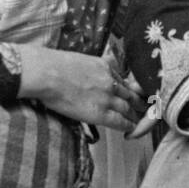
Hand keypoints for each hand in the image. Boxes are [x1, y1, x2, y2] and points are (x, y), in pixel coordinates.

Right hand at [17, 44, 145, 132]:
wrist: (47, 74)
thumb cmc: (54, 65)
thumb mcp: (80, 58)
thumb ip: (93, 63)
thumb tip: (98, 62)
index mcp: (105, 66)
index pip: (122, 80)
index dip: (127, 89)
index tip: (129, 94)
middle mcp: (111, 81)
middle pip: (129, 94)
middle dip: (136, 102)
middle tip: (141, 108)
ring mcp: (107, 97)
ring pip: (127, 108)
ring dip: (133, 115)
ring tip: (137, 121)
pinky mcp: (100, 112)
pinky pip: (120, 121)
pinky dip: (128, 126)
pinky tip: (131, 129)